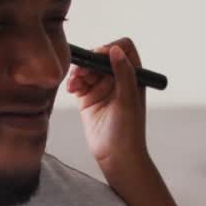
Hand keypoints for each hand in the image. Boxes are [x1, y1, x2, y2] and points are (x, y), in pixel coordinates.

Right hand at [66, 38, 149, 182]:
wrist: (116, 157)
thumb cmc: (128, 132)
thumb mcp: (128, 100)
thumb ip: (123, 74)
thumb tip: (116, 50)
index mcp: (133, 76)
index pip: (124, 48)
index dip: (111, 48)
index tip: (99, 55)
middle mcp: (118, 79)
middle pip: (101, 56)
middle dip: (90, 61)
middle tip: (82, 73)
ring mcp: (102, 88)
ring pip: (87, 68)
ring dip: (79, 72)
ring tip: (75, 84)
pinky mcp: (88, 98)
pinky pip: (78, 82)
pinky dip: (73, 82)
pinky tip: (72, 89)